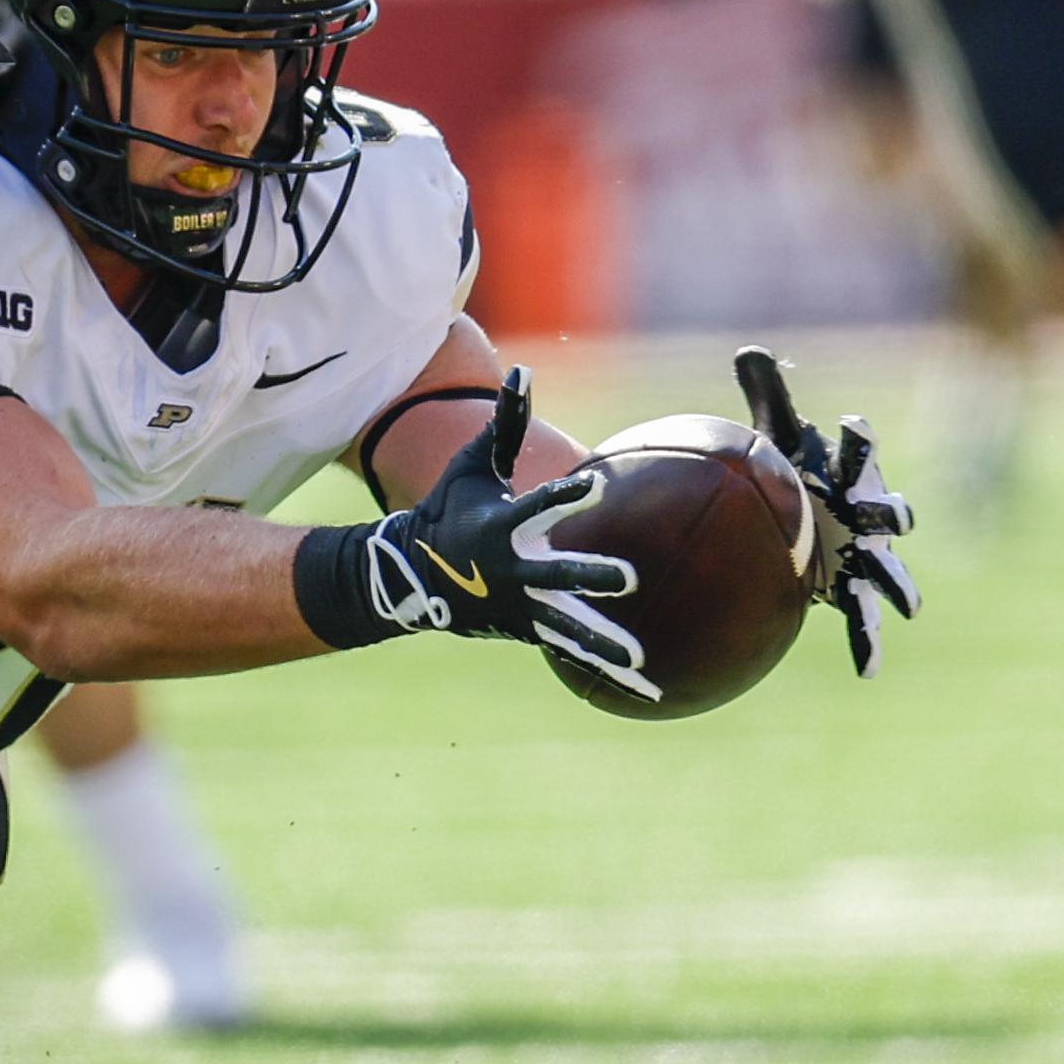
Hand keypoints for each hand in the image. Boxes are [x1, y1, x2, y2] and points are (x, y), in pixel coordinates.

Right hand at [371, 367, 657, 701]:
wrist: (412, 578)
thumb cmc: (448, 510)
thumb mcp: (469, 465)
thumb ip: (505, 422)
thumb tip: (525, 369)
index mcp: (500, 529)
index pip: (536, 508)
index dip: (563, 495)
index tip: (594, 483)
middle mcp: (512, 573)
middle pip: (557, 578)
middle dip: (590, 578)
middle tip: (630, 579)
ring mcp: (520, 608)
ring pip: (568, 629)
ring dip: (604, 646)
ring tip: (641, 661)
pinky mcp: (529, 631)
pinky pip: (575, 654)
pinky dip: (609, 673)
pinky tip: (651, 694)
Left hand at [735, 347, 921, 677]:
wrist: (797, 513)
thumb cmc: (792, 468)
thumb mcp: (775, 432)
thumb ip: (767, 394)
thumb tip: (749, 349)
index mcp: (847, 475)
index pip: (856, 453)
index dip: (856, 440)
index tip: (848, 424)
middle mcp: (865, 513)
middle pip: (888, 515)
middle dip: (892, 516)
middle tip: (894, 520)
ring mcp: (863, 554)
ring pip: (887, 573)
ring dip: (898, 589)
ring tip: (906, 608)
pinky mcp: (849, 587)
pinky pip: (862, 619)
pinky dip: (869, 643)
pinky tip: (867, 671)